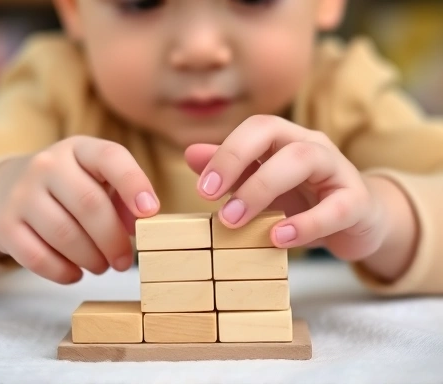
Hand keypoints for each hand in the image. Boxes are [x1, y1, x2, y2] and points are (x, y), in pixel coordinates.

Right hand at [0, 136, 159, 283]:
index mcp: (79, 149)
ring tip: (102, 266)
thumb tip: (140, 221)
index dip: (134, 183)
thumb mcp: (97, 178)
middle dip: (114, 239)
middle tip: (124, 261)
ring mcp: (21, 194)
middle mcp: (47, 165)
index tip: (150, 211)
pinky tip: (76, 273)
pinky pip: (37, 257)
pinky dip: (63, 272)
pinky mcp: (4, 225)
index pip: (110, 157)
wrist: (8, 189)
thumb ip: (123, 195)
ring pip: (65, 235)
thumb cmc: (70, 187)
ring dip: (91, 259)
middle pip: (90, 204)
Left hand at [185, 115, 386, 261]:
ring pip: (303, 159)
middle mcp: (312, 145)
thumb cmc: (305, 201)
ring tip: (234, 220)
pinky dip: (305, 224)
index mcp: (287, 139)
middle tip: (207, 197)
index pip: (255, 127)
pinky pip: (335, 207)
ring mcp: (338, 170)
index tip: (201, 187)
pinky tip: (278, 238)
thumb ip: (232, 171)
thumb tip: (191, 154)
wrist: (357, 223)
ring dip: (261, 188)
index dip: (226, 152)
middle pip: (274, 132)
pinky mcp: (357, 203)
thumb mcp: (263, 187)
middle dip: (235, 160)